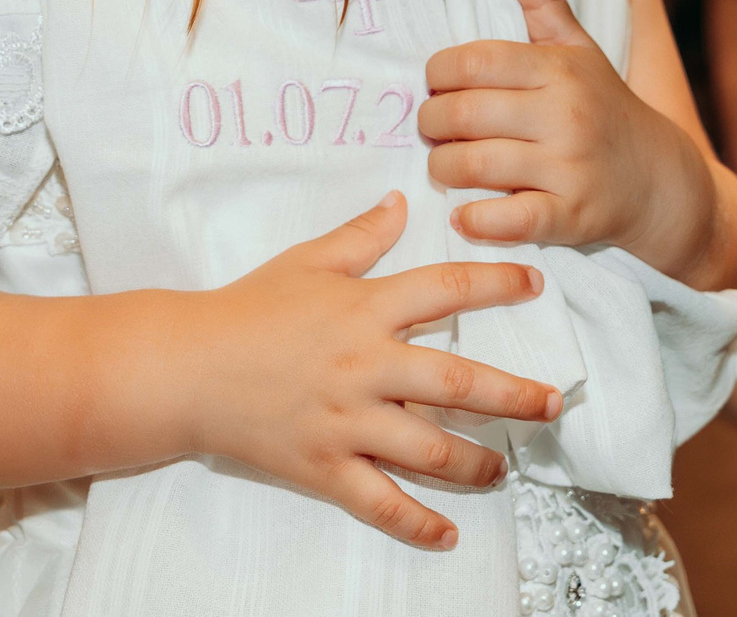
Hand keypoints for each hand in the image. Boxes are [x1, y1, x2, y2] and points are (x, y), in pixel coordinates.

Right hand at [186, 193, 560, 550]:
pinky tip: (447, 534)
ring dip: (476, 462)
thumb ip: (361, 235)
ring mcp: (345, 421)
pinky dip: (416, 523)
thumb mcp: (307, 262)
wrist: (185, 367)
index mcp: (364, 309)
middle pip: (456, 383)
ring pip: (428, 450)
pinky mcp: (323, 466)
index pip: (445, 289)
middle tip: (552, 405)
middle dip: (513, 396)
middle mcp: (364, 366)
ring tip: (504, 468)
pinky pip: (378, 502)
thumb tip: (401, 202)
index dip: (496, 283)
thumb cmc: (247, 309)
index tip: (535, 283)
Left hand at [420, 0, 716, 277]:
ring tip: (443, 165)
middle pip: (463, 114)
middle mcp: (565, 115)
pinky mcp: (571, 218)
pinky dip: (475, 220)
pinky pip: (506, 221)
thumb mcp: (579, 49)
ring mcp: (569, 168)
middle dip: (430, 124)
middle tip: (431, 129)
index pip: (473, 62)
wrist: (659, 178)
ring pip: (474, 166)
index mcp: (558, 70)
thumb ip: (543, 3)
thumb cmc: (603, 107)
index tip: (435, 86)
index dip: (436, 74)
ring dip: (443, 169)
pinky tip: (464, 214)